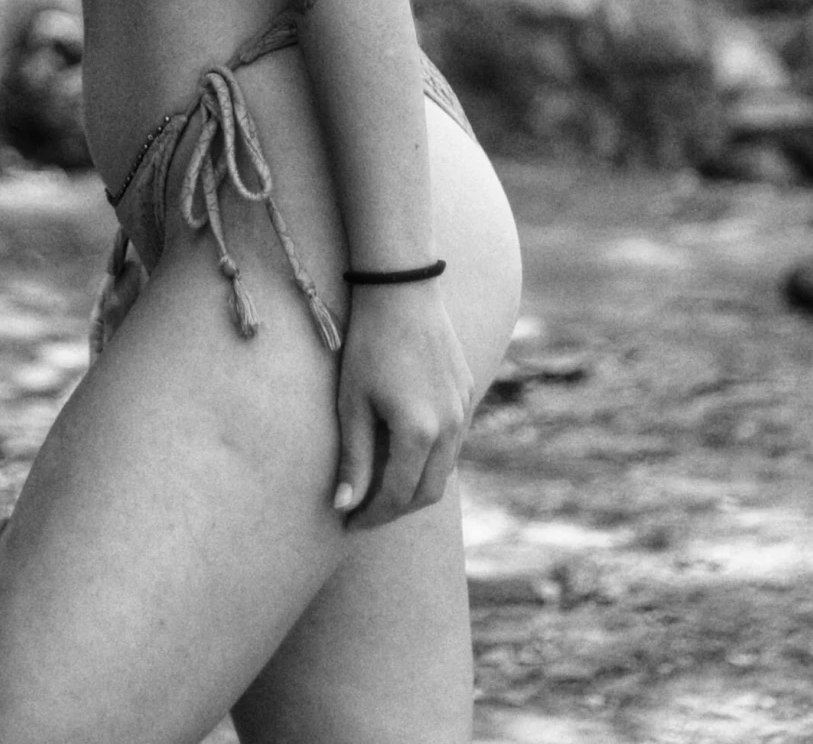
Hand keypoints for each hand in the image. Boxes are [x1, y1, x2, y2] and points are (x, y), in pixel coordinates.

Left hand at [332, 280, 474, 530]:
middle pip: (428, 492)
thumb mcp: (352, 401)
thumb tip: (345, 506)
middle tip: (363, 512)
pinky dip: (431, 459)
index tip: (347, 523)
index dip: (371, 516)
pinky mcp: (467, 392)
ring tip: (380, 486)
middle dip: (395, 509)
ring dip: (416, 486)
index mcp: (419, 432)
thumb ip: (353, 458)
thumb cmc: (369, 342)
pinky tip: (404, 451)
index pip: (397, 496)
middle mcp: (451, 427)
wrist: (402, 289)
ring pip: (445, 470)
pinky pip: (454, 442)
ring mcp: (464, 409)